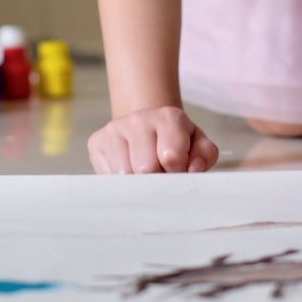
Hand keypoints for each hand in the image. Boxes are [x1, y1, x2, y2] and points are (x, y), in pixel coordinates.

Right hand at [88, 106, 219, 173]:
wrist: (146, 127)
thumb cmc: (175, 142)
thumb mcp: (197, 145)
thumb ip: (204, 155)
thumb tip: (192, 169)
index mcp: (169, 117)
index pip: (171, 156)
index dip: (177, 173)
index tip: (178, 171)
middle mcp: (139, 118)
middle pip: (146, 168)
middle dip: (156, 180)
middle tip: (161, 176)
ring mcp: (115, 128)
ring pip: (124, 174)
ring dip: (137, 184)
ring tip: (145, 175)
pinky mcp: (97, 141)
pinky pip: (107, 176)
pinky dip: (120, 183)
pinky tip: (128, 173)